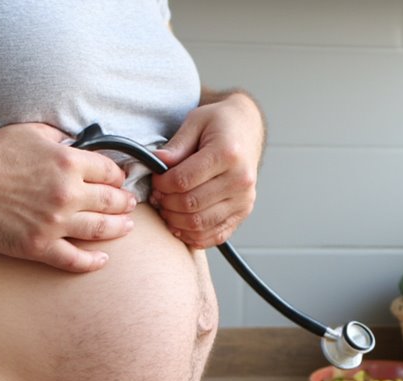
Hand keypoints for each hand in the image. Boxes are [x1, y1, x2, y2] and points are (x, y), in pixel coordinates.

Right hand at [0, 123, 134, 271]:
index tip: (120, 182)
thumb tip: (74, 141)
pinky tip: (102, 259)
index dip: (119, 178)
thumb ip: (59, 138)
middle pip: (112, 201)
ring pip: (101, 230)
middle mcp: (69, 193)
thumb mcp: (33, 132)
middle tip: (131, 205)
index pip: (111, 173)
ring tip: (127, 227)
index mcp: (70, 163)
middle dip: (126, 204)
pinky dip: (93, 262)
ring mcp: (56, 222)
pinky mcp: (39, 245)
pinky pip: (75, 259)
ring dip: (119, 229)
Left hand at [151, 91, 263, 247]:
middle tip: (158, 195)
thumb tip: (157, 163)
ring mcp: (244, 199)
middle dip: (166, 203)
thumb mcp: (195, 122)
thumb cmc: (220, 124)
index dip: (161, 184)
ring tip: (167, 208)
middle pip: (191, 204)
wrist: (246, 129)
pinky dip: (193, 236)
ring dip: (176, 221)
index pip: (183, 180)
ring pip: (200, 224)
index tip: (156, 180)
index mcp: (228, 154)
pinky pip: (215, 235)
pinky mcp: (243, 212)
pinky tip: (181, 224)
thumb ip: (176, 145)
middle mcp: (240, 179)